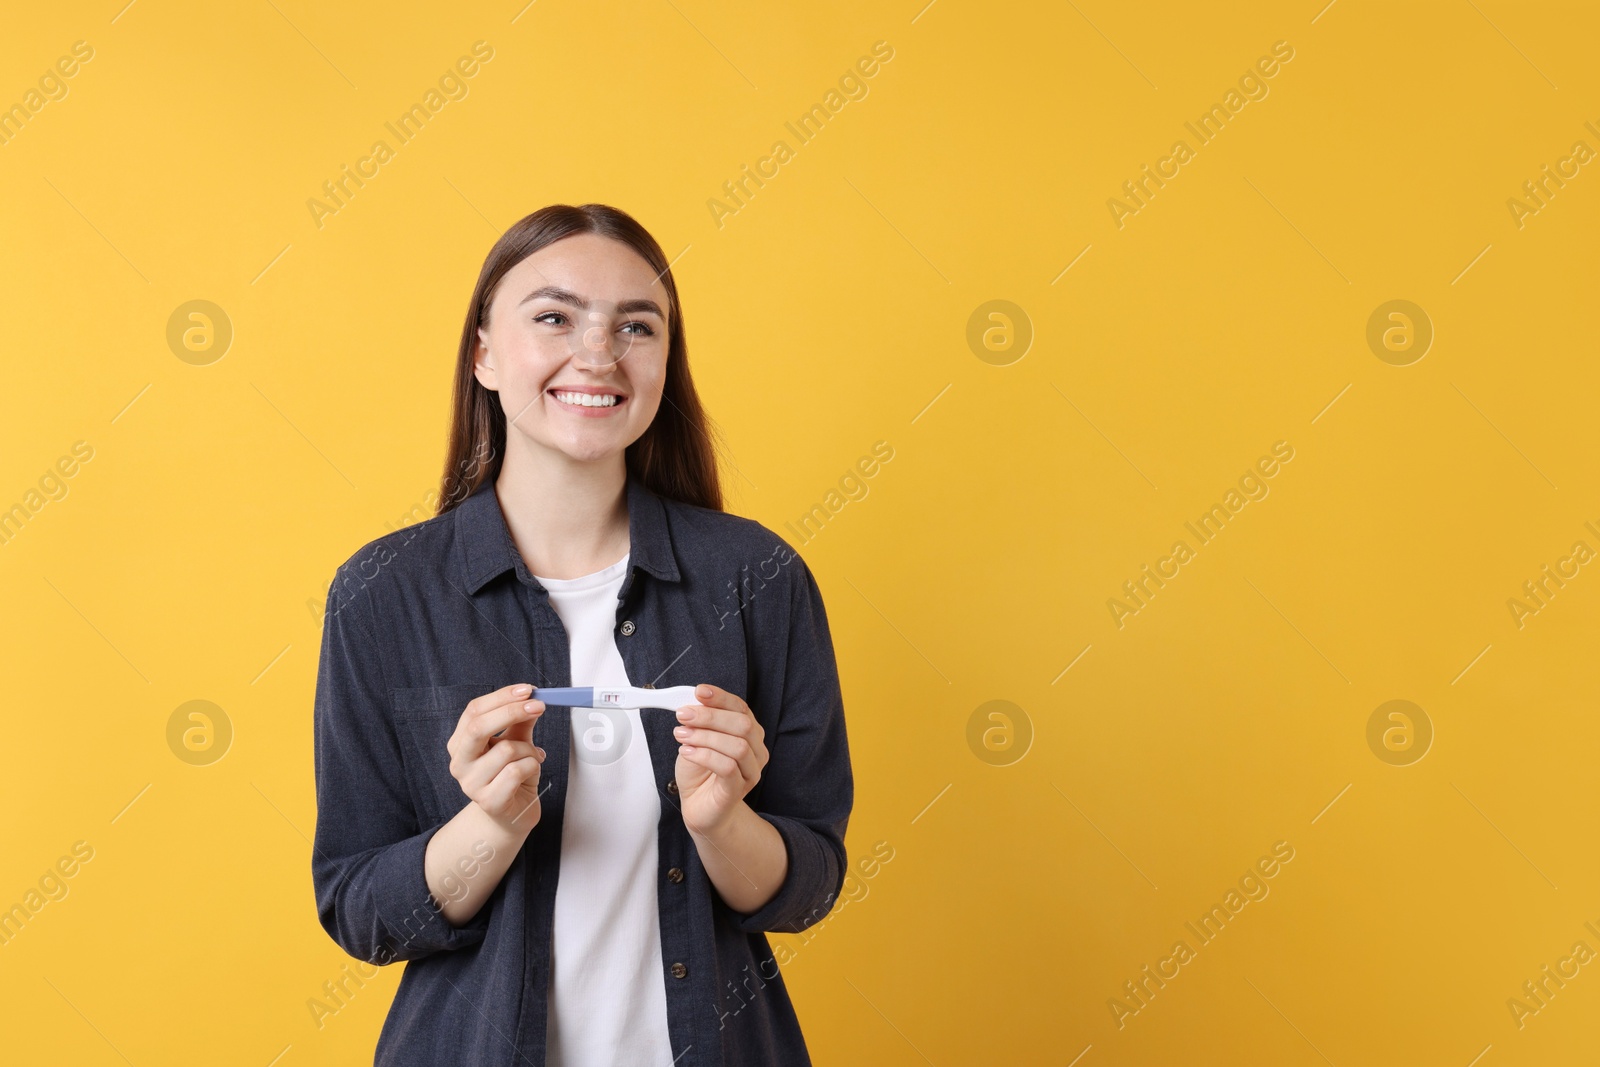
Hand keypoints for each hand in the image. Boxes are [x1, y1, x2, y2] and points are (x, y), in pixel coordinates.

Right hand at [447, 683, 545, 831]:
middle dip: (512, 712)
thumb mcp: (516, 743)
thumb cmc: (511, 777)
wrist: (512, 816)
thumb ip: (520, 722)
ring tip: (533, 757)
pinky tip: (532, 771)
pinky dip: (532, 766)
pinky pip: (516, 771)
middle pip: (479, 727)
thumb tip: (531, 699)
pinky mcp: (488, 801)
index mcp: (460, 743)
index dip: (501, 697)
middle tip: (538, 706)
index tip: (527, 690)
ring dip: (529, 749)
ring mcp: (471, 784)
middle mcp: (460, 762)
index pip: (474, 711)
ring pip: (506, 750)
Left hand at [672, 683, 767, 835]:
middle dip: (710, 716)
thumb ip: (698, 721)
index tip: (700, 691)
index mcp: (749, 733)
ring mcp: (750, 772)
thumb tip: (690, 702)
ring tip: (682, 735)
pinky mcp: (738, 789)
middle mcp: (755, 751)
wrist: (699, 806)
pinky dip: (704, 755)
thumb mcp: (696, 738)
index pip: (741, 708)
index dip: (721, 697)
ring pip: (737, 746)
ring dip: (706, 736)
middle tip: (684, 715)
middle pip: (742, 725)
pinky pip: (728, 767)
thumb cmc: (700, 772)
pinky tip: (687, 752)